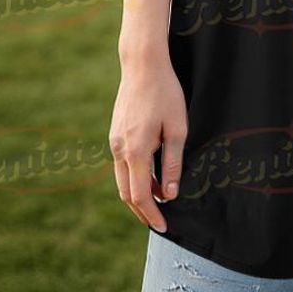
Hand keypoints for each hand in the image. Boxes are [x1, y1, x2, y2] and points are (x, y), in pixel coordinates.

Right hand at [109, 56, 187, 231]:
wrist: (142, 66)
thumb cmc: (165, 94)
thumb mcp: (177, 128)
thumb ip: (173, 162)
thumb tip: (169, 194)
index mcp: (135, 150)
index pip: (140, 196)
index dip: (152, 215)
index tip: (164, 227)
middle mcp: (119, 150)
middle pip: (127, 193)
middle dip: (143, 211)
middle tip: (160, 221)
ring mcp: (114, 142)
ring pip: (122, 180)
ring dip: (138, 194)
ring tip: (159, 200)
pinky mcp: (115, 134)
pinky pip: (122, 165)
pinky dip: (134, 177)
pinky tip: (150, 176)